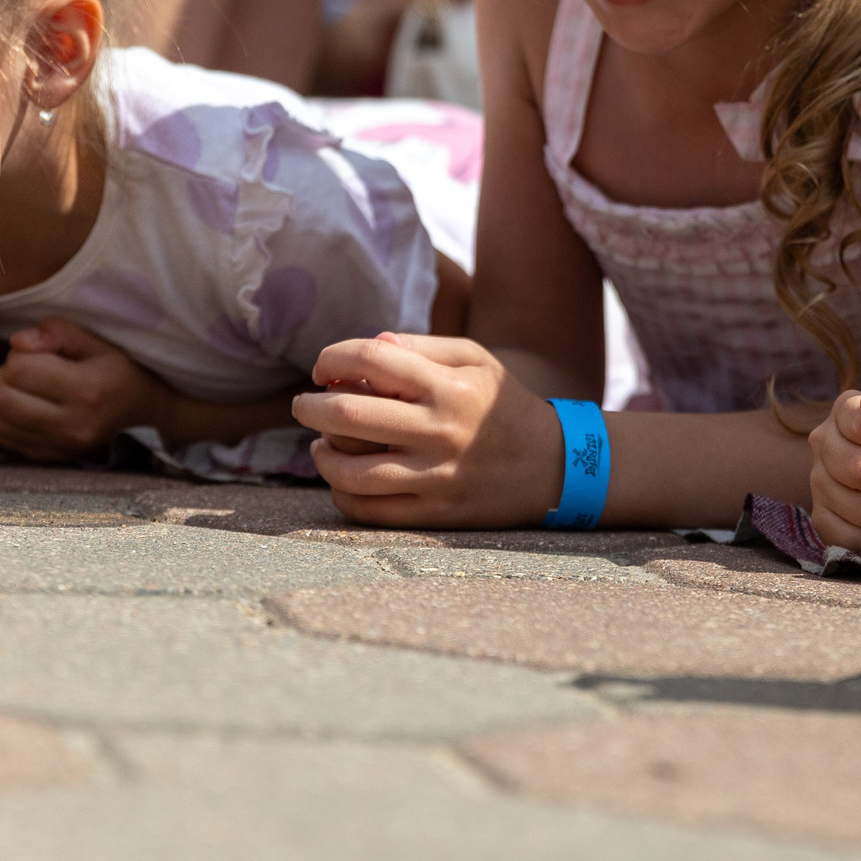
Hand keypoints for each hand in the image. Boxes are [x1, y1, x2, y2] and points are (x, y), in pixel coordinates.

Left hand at [0, 318, 165, 463]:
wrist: (141, 407)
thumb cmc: (116, 367)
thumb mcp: (95, 341)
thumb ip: (57, 332)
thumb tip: (17, 341)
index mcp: (88, 390)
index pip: (20, 369)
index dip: (20, 354)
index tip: (38, 353)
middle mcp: (73, 425)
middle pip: (3, 398)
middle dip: (4, 377)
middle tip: (24, 370)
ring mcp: (61, 447)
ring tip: (21, 388)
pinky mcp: (49, 459)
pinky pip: (1, 439)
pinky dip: (1, 420)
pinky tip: (21, 407)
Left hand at [296, 331, 565, 526]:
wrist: (556, 466)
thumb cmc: (504, 405)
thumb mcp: (476, 360)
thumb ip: (421, 347)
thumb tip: (369, 346)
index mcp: (449, 386)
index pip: (371, 359)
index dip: (333, 358)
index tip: (324, 367)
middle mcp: (440, 430)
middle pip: (349, 415)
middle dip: (310, 406)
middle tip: (304, 404)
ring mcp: (436, 477)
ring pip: (352, 471)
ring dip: (322, 455)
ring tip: (321, 445)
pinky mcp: (436, 514)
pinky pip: (369, 510)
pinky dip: (342, 493)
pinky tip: (343, 478)